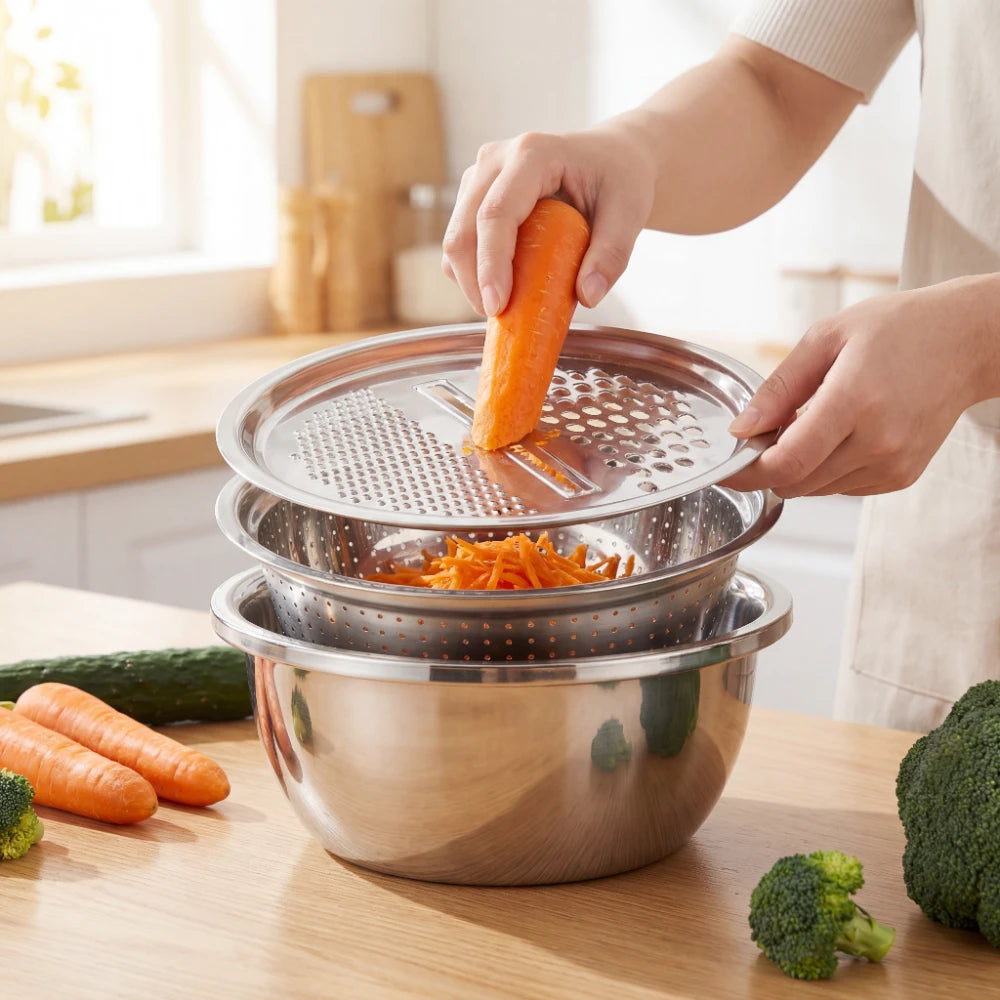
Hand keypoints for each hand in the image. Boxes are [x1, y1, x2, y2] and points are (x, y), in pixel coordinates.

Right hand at [441, 124, 655, 315]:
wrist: (609, 156)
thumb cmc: (619, 179)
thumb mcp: (629, 213)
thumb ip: (613, 255)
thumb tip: (589, 297)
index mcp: (532, 154)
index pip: (496, 213)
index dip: (491, 264)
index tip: (497, 307)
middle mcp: (496, 160)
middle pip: (464, 229)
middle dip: (473, 281)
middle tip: (499, 320)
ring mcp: (479, 176)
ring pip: (455, 238)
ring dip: (470, 281)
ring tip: (504, 308)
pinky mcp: (474, 196)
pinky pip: (461, 242)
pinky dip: (472, 273)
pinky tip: (501, 290)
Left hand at [722, 281, 993, 497]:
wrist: (966, 342)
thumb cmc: (900, 329)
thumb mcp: (827, 339)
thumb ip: (778, 388)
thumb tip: (742, 429)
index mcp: (854, 401)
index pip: (787, 462)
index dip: (747, 472)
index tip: (727, 467)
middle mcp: (877, 441)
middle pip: (795, 483)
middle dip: (768, 466)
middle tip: (769, 432)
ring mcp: (893, 464)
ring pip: (815, 490)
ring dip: (798, 467)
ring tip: (813, 422)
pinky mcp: (900, 476)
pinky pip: (841, 488)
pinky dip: (826, 469)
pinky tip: (840, 434)